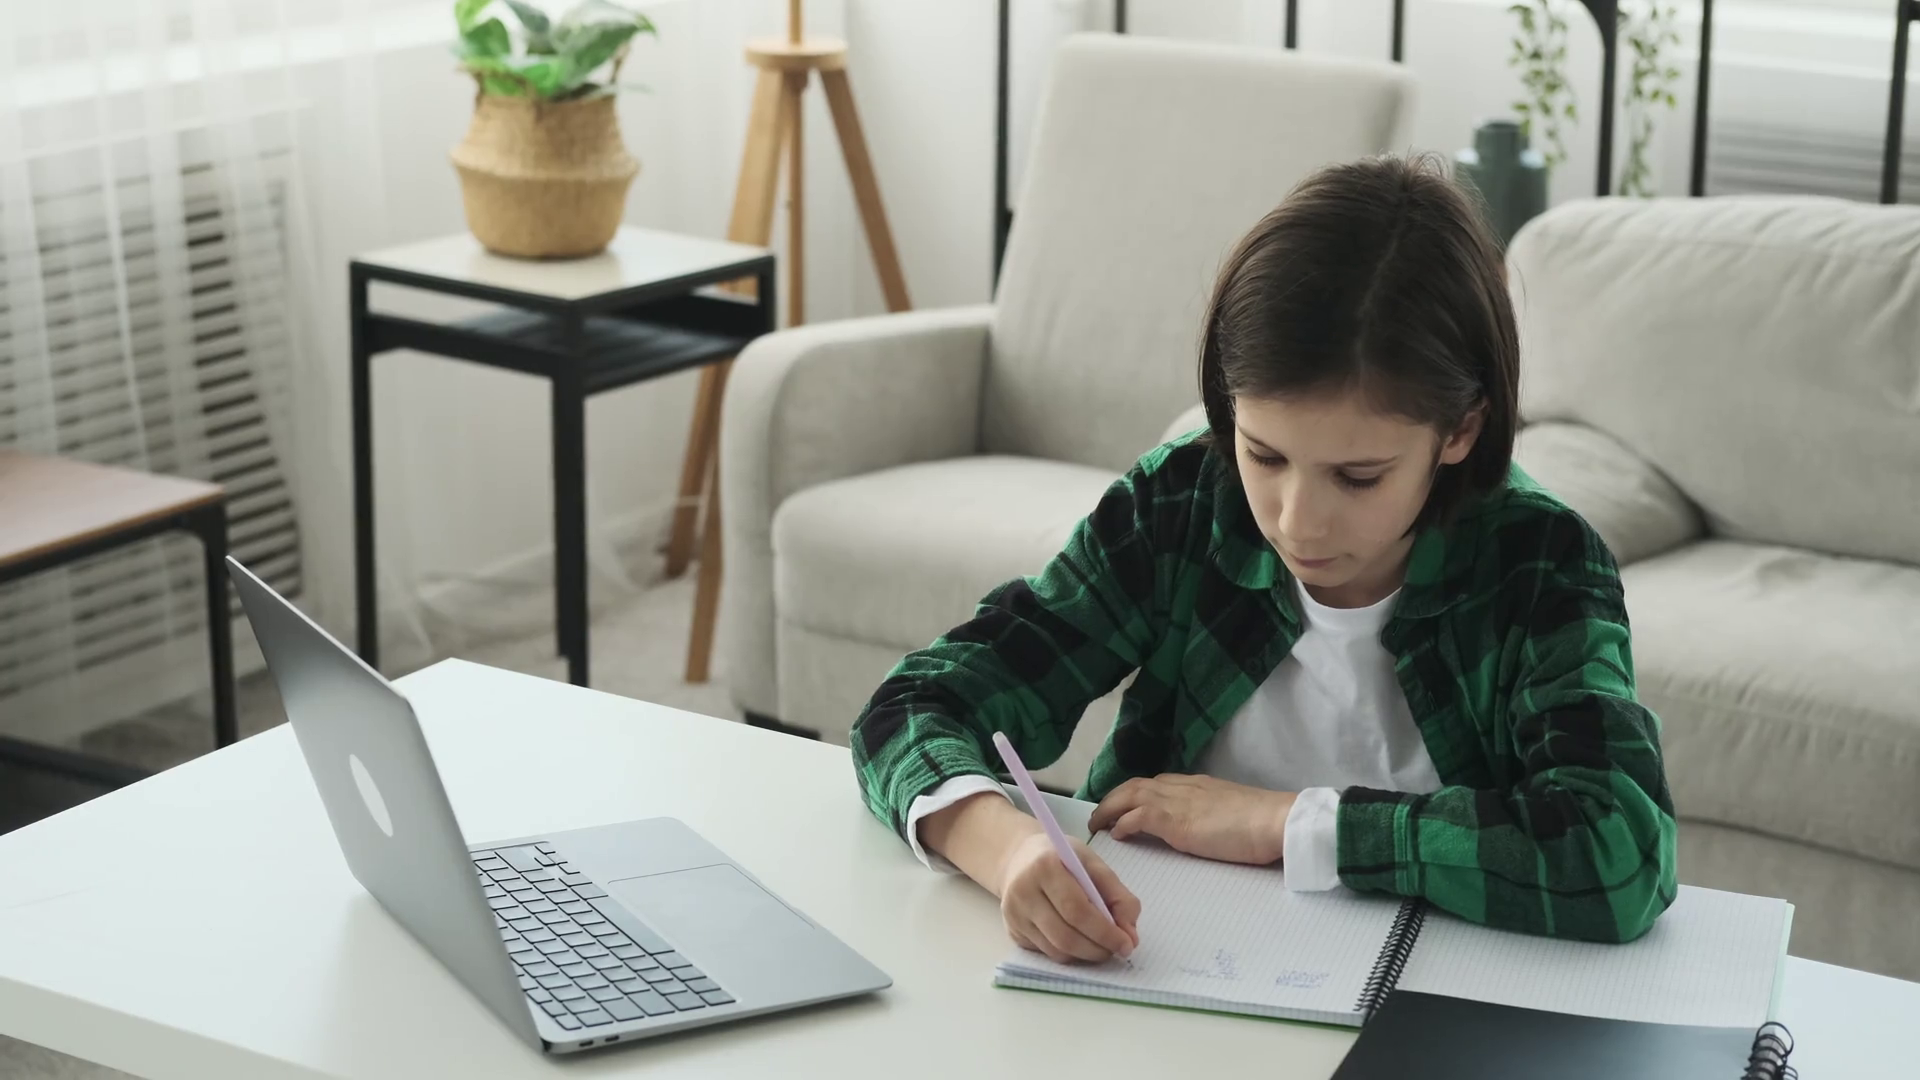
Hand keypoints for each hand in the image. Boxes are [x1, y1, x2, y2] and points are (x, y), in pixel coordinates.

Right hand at [918, 794, 1139, 963]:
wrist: (1019, 859)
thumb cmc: (1062, 859)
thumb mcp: (1093, 864)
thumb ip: (1118, 897)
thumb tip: (1130, 937)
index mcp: (1044, 866)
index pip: (1077, 910)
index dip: (1104, 932)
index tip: (1126, 944)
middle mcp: (1023, 892)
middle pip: (1065, 936)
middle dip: (1097, 949)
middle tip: (1118, 950)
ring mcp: (1014, 915)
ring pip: (1056, 950)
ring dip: (1085, 955)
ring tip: (1102, 946)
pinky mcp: (1012, 931)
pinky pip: (1046, 953)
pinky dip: (1069, 953)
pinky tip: (1079, 940)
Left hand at [1089, 774, 1296, 865]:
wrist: (1275, 820)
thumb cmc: (1261, 822)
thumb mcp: (1229, 811)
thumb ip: (1209, 813)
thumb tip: (1199, 824)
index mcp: (1196, 785)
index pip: (1156, 783)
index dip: (1136, 793)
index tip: (1124, 805)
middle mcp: (1181, 787)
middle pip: (1136, 785)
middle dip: (1114, 798)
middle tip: (1100, 814)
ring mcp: (1176, 801)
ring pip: (1130, 795)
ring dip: (1110, 808)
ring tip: (1098, 823)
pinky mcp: (1174, 820)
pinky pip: (1138, 816)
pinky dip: (1122, 823)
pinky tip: (1116, 834)